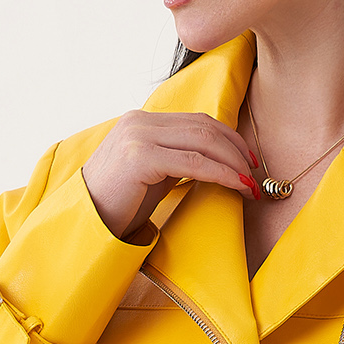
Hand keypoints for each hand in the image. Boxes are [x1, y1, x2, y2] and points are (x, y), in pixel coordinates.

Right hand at [81, 110, 259, 239]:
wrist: (87, 223)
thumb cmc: (119, 204)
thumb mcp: (151, 174)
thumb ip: (176, 160)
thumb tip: (215, 163)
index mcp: (142, 121)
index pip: (197, 121)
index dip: (229, 138)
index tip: (249, 160)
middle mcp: (140, 122)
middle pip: (204, 128)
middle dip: (237, 151)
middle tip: (256, 174)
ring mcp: (139, 137)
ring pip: (203, 142)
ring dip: (234, 164)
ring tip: (251, 184)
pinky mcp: (141, 158)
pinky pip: (195, 164)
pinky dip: (222, 174)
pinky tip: (237, 187)